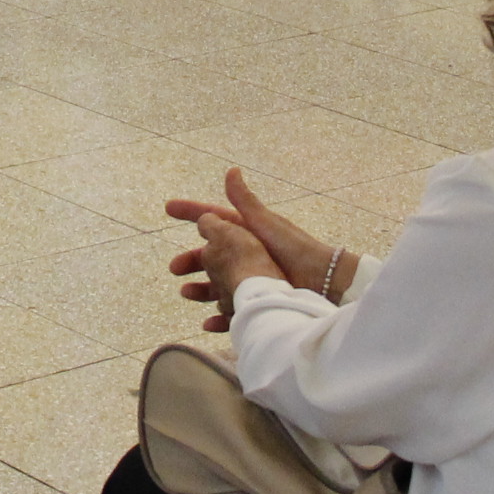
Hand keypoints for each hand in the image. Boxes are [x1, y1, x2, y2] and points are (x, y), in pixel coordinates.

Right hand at [165, 169, 330, 330]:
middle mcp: (246, 254)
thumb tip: (231, 171)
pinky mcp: (259, 300)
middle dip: (191, 261)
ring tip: (186, 293)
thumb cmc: (295, 248)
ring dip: (200, 289)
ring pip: (218, 285)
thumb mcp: (266, 223)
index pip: (213, 220)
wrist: (324, 280)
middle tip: (174, 268)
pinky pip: (233, 311)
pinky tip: (206, 323)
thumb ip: (246, 201)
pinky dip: (219, 318)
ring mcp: (252, 278)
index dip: (191, 212)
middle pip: (211, 256)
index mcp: (246, 232)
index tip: (168, 208)